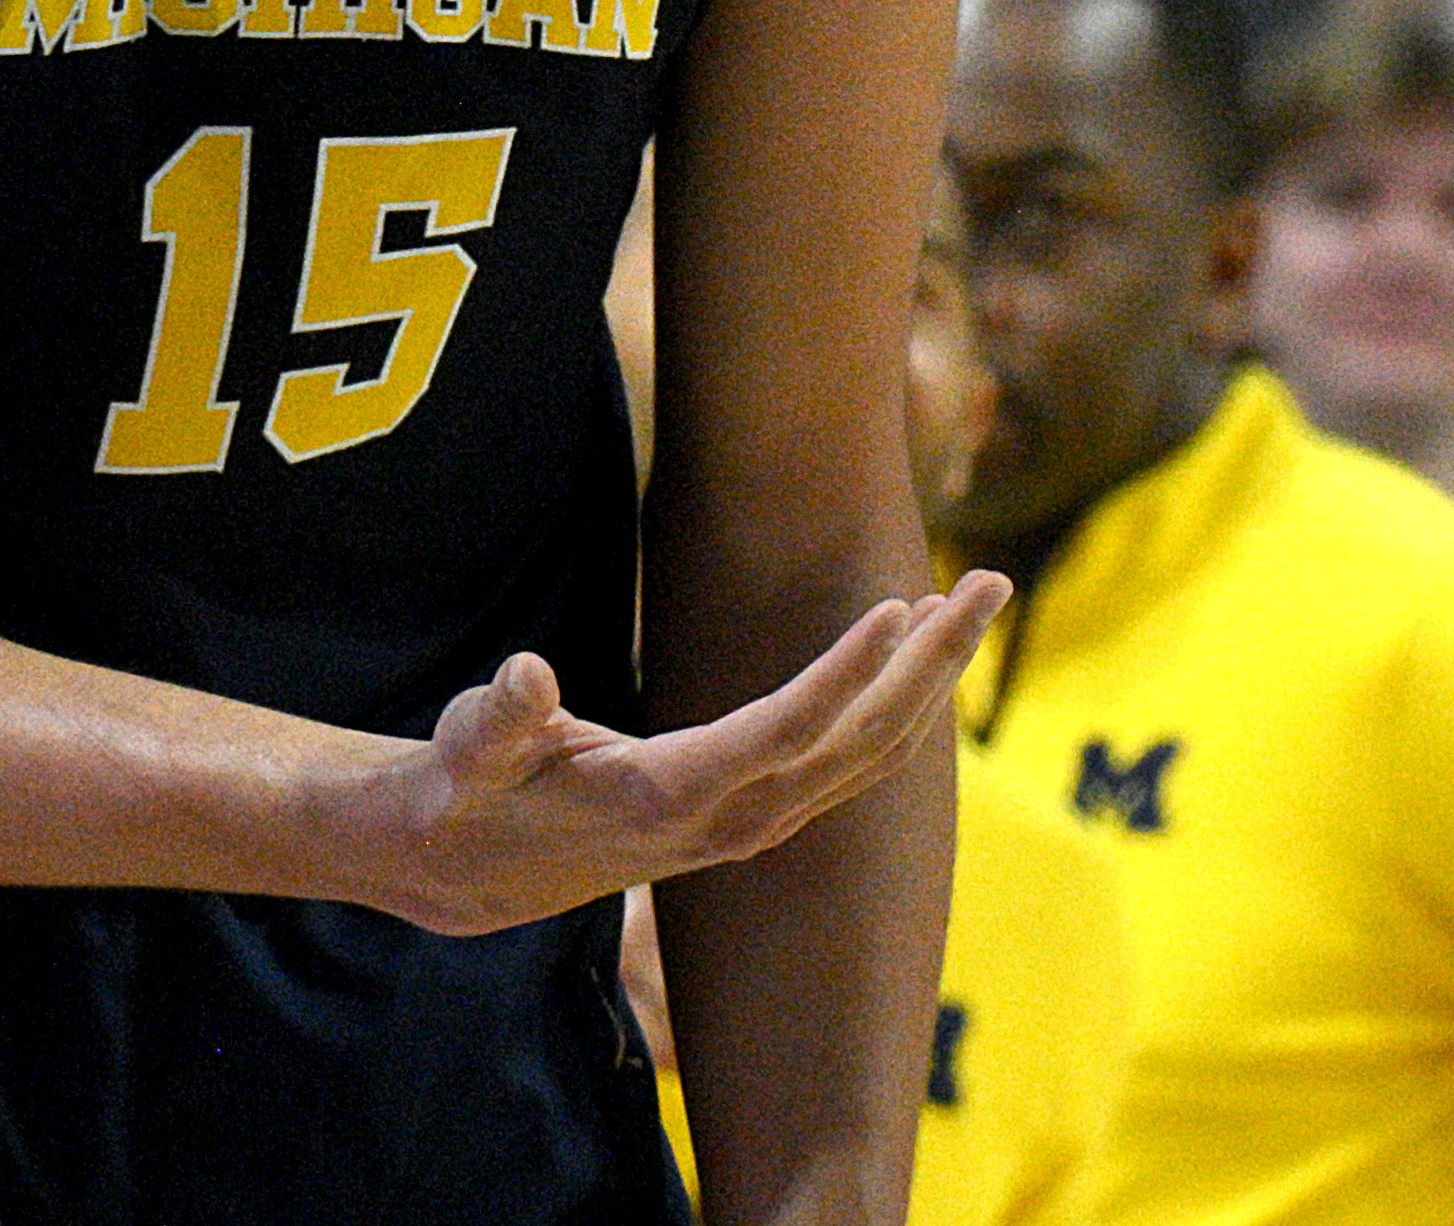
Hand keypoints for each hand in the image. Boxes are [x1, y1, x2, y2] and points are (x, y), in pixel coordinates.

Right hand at [339, 573, 1009, 937]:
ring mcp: (751, 825)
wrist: (478, 870)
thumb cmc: (468, 788)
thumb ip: (497, 718)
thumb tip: (526, 673)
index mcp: (666, 796)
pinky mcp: (756, 815)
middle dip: (929, 664)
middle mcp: (728, 821)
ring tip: (975, 598)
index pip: (782, 731)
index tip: (897, 606)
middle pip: (857, 743)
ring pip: (868, 755)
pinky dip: (898, 706)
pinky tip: (923, 656)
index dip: (843, 673)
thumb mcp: (464, 751)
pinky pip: (850, 764)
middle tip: (989, 582)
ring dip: (929, 679)